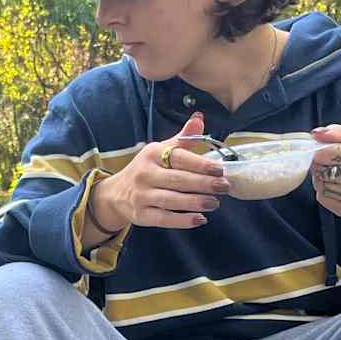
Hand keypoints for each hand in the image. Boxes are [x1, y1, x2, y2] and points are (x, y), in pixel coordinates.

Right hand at [85, 112, 227, 241]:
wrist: (116, 194)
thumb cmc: (146, 170)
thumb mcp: (160, 151)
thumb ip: (182, 139)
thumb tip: (199, 118)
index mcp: (152, 155)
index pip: (178, 157)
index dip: (200, 164)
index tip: (220, 169)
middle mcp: (145, 174)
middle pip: (178, 180)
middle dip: (204, 184)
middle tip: (224, 187)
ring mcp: (142, 196)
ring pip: (171, 200)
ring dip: (195, 202)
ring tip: (215, 203)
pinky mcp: (141, 215)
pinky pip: (164, 219)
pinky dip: (182, 221)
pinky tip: (200, 219)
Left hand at [309, 125, 340, 220]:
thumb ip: (337, 133)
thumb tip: (315, 134)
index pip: (324, 155)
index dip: (319, 153)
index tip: (323, 152)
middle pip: (321, 171)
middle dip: (321, 166)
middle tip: (330, 163)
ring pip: (321, 186)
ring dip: (323, 178)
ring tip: (337, 174)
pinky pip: (324, 199)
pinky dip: (325, 191)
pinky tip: (338, 185)